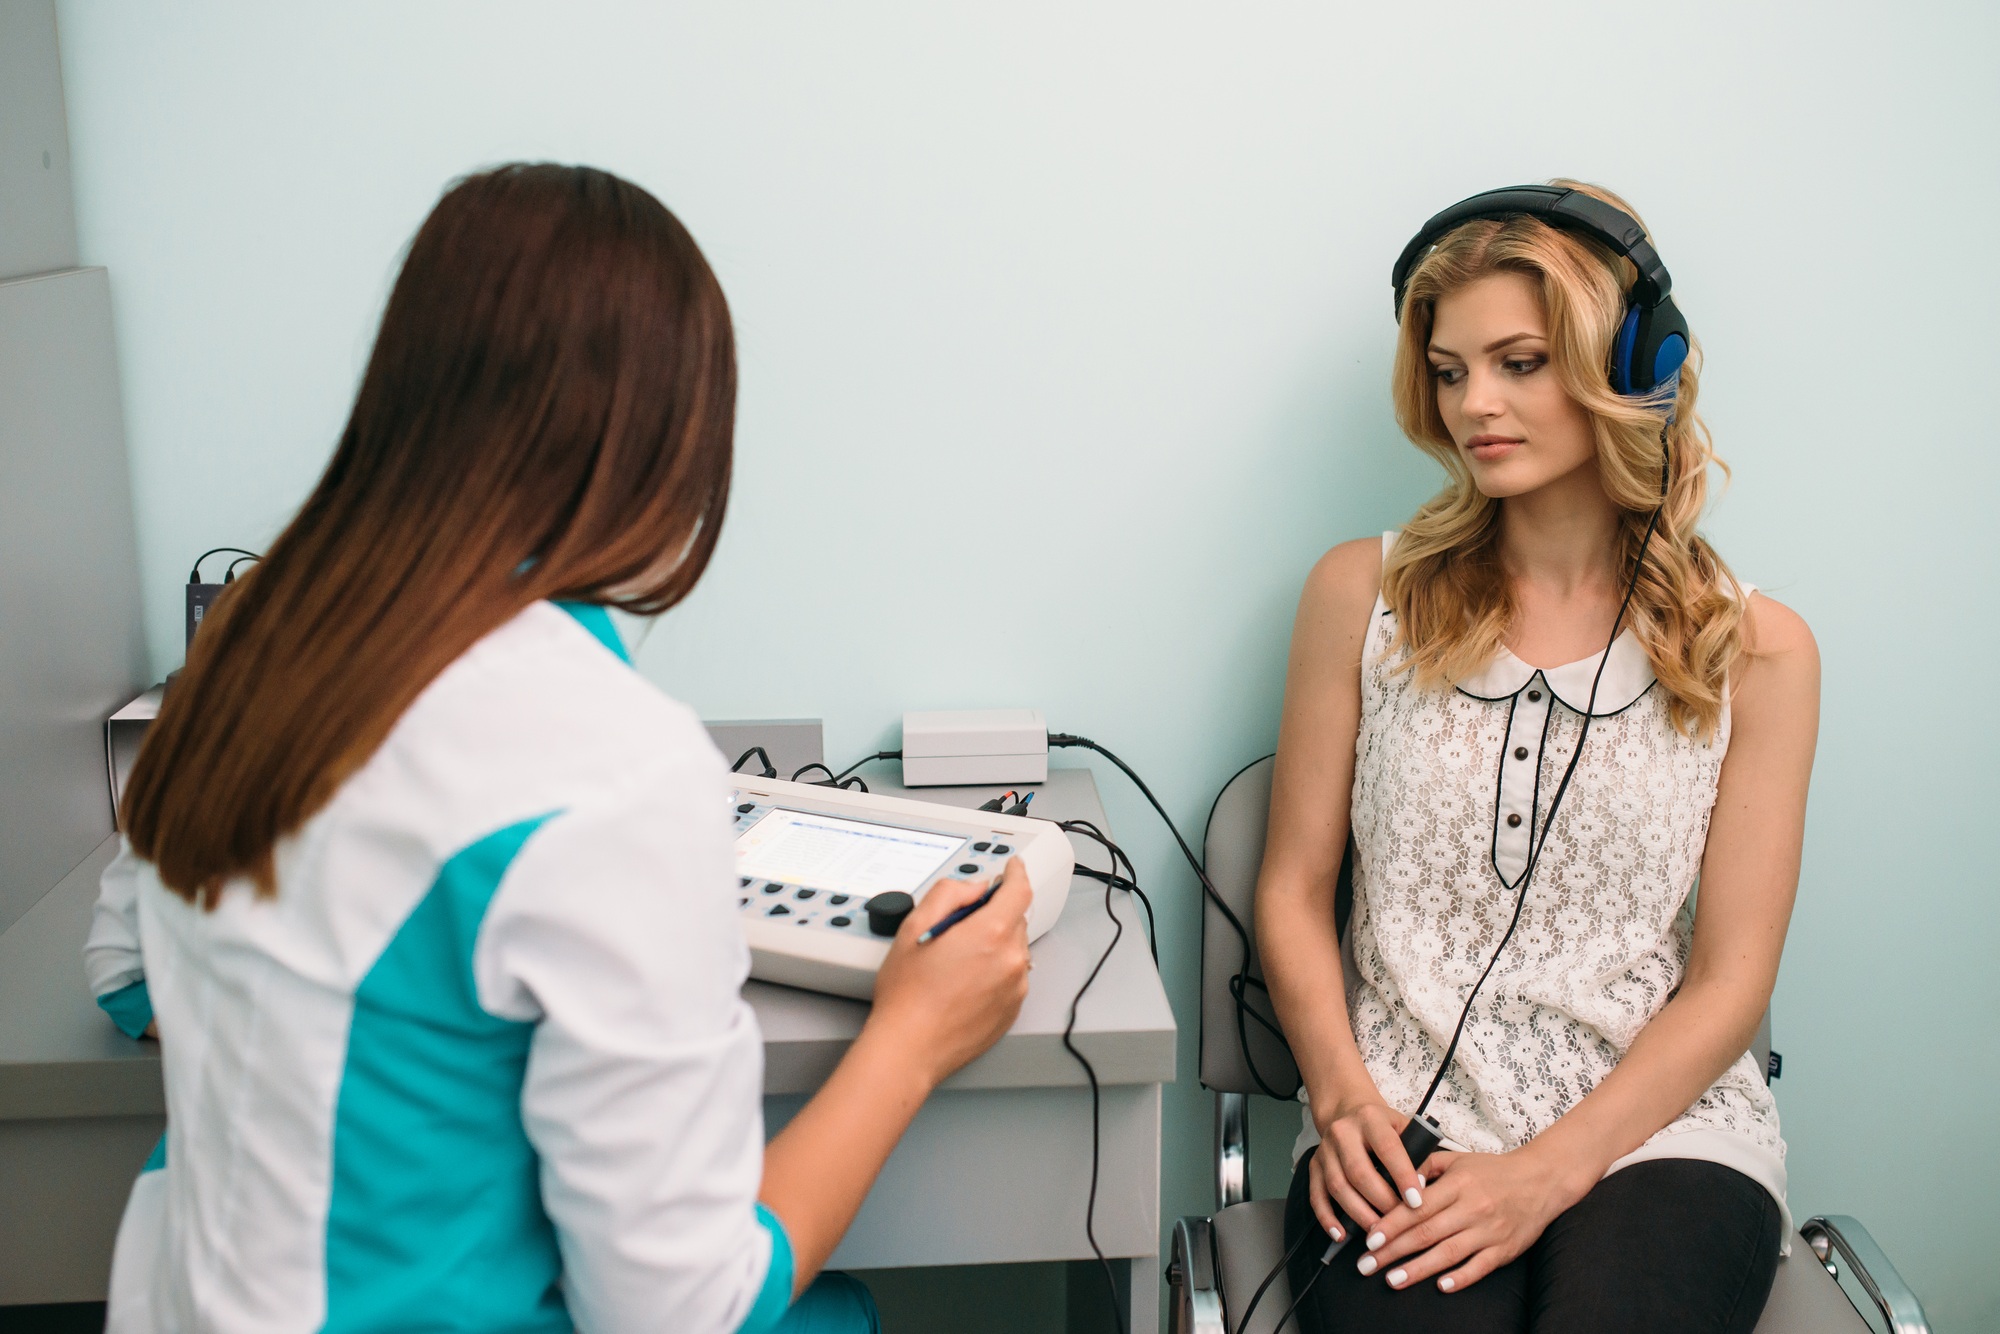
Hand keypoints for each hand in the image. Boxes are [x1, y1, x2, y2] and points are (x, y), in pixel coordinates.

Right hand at [864, 858, 1032, 1087]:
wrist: (910, 1048)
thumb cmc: (907, 995)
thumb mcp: (914, 928)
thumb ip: (948, 894)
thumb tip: (974, 887)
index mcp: (990, 934)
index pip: (1019, 890)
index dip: (1016, 874)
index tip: (1012, 868)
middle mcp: (1011, 959)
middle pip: (1015, 919)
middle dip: (993, 914)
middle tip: (958, 927)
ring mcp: (1015, 987)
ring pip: (1013, 948)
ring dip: (994, 943)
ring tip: (955, 963)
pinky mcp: (1013, 1010)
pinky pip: (1012, 976)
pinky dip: (995, 970)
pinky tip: (963, 983)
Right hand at [1308, 1099, 1425, 1240]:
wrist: (1347, 1112)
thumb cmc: (1384, 1128)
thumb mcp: (1404, 1128)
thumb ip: (1417, 1154)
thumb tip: (1425, 1187)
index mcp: (1370, 1119)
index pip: (1387, 1148)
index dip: (1402, 1176)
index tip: (1417, 1202)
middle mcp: (1343, 1132)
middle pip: (1359, 1171)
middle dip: (1381, 1201)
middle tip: (1399, 1223)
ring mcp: (1325, 1150)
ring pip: (1338, 1186)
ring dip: (1359, 1214)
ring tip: (1378, 1234)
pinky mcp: (1313, 1166)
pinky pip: (1316, 1195)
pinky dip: (1327, 1218)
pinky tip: (1340, 1235)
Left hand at [1356, 1146, 1589, 1292]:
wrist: (1540, 1181)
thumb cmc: (1493, 1171)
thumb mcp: (1457, 1159)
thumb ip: (1425, 1166)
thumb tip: (1396, 1179)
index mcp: (1457, 1184)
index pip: (1416, 1208)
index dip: (1390, 1225)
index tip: (1370, 1239)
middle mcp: (1472, 1208)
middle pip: (1426, 1233)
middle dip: (1393, 1251)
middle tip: (1368, 1265)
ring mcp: (1489, 1231)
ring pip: (1448, 1253)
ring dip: (1418, 1269)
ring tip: (1393, 1280)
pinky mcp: (1504, 1249)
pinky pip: (1479, 1267)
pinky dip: (1461, 1278)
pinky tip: (1441, 1286)